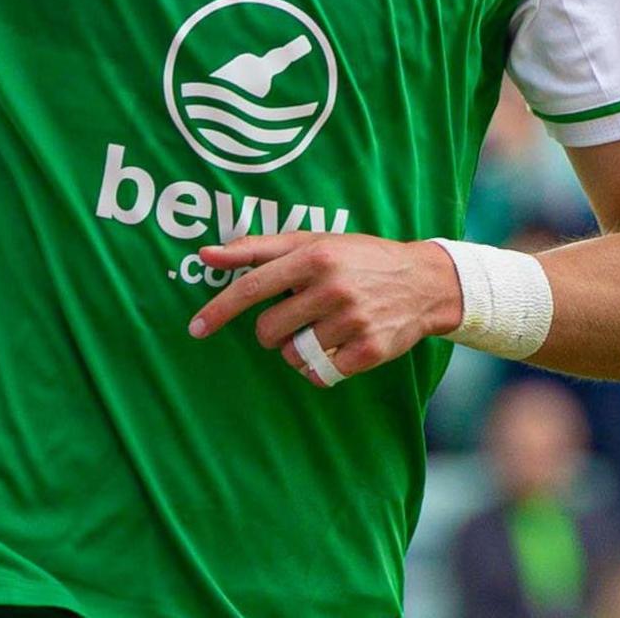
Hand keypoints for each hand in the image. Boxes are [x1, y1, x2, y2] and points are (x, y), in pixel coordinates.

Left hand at [186, 232, 464, 385]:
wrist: (424, 281)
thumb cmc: (359, 259)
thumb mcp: (314, 243)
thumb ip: (258, 249)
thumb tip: (205, 254)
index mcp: (315, 256)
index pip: (253, 287)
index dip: (219, 309)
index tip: (195, 329)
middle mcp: (333, 287)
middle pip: (267, 331)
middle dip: (273, 330)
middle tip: (299, 316)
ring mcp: (353, 321)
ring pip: (293, 356)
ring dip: (298, 351)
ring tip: (323, 330)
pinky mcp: (369, 350)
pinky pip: (321, 376)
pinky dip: (321, 369)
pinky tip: (339, 348)